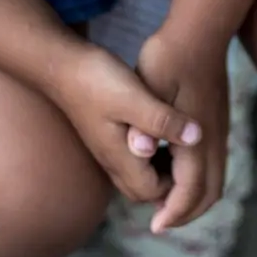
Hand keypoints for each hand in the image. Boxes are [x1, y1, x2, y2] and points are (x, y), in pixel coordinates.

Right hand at [54, 44, 201, 203]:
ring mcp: (106, 148)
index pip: (153, 191)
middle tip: (192, 159)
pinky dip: (151, 155)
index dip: (177, 185)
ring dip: (160, 169)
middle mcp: (111, 160)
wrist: (60, 65)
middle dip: (169, 183)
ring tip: (182, 147)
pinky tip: (163, 132)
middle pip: (144, 190)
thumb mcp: (134, 98)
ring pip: (137, 175)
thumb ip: (163, 120)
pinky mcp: (105, 136)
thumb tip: (196, 138)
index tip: (196, 160)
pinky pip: (131, 159)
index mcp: (120, 157)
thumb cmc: (96, 80)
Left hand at [131, 29, 230, 232]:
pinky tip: (174, 169)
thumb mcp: (150, 86)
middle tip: (161, 222)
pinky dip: (198, 179)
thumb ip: (148, 121)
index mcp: (196, 137)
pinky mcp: (219, 121)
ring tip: (165, 202)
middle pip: (209, 193)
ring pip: (216, 178)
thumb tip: (144, 149)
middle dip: (186, 212)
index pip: (190, 190)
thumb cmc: (169, 56)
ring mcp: (220, 130)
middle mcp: (213, 139)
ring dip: (193, 197)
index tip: (155, 227)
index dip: (173, 212)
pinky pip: (214, 163)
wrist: (201, 29)